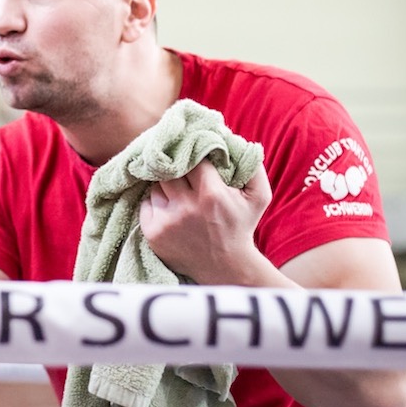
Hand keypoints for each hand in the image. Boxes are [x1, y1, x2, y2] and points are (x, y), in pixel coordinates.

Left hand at [138, 160, 271, 284]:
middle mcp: (186, 206)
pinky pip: (146, 203)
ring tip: (181, 195)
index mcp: (211, 193)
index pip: (191, 158)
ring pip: (156, 186)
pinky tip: (171, 209)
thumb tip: (233, 139)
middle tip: (183, 172)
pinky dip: (156, 203)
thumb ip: (253, 166)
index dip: (192, 155)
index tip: (194, 155)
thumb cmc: (241, 226)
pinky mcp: (153, 233)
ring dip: (166, 187)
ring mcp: (166, 221)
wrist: (225, 267)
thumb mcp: (259, 196)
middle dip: (176, 169)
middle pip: (169, 170)